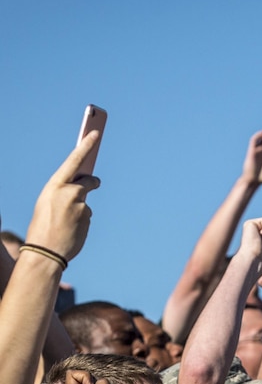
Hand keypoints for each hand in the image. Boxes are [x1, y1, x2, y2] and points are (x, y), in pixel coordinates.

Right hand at [24, 130, 100, 260]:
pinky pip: (87, 215)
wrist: (46, 251)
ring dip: (80, 209)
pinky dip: (81, 221)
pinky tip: (70, 229)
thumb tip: (83, 189)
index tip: (96, 132)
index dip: (86, 145)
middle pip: (89, 181)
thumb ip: (65, 191)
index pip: (74, 160)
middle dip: (91, 183)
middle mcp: (69, 192)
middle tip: (95, 183)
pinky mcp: (88, 217)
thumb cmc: (43, 225)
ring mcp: (81, 206)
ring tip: (65, 221)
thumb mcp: (48, 202)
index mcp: (54, 185)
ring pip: (86, 202)